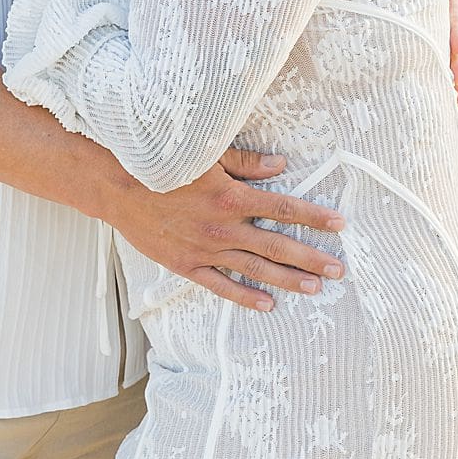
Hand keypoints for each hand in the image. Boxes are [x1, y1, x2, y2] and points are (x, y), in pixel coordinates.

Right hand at [106, 148, 345, 310]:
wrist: (117, 186)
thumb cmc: (163, 163)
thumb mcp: (206, 154)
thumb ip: (245, 163)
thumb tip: (281, 165)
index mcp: (231, 196)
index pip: (283, 207)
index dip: (313, 216)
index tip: (340, 224)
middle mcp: (223, 227)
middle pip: (277, 244)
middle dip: (311, 257)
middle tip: (339, 269)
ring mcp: (205, 250)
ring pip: (255, 268)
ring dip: (287, 279)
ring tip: (316, 287)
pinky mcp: (186, 265)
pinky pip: (220, 285)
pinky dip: (244, 297)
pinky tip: (267, 304)